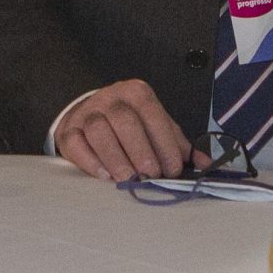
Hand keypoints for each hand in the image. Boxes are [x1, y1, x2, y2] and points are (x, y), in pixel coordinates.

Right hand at [54, 79, 206, 181]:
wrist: (89, 112)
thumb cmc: (130, 123)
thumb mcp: (156, 126)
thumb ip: (177, 143)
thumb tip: (205, 164)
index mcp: (137, 92)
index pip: (153, 115)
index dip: (164, 143)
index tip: (172, 169)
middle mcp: (111, 98)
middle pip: (125, 122)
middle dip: (141, 151)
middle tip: (150, 176)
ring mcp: (87, 112)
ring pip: (99, 132)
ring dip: (116, 158)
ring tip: (128, 180)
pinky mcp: (67, 129)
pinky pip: (75, 144)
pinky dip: (90, 161)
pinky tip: (104, 176)